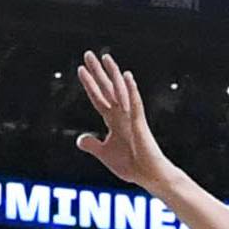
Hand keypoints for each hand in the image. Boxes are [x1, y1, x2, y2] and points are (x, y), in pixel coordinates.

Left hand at [76, 53, 171, 192]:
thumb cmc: (131, 164)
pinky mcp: (140, 123)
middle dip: (97, 72)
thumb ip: (92, 144)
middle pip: (106, 88)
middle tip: (88, 54)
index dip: (89, 84)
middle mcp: (121, 114)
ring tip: (105, 57)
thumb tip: (80, 139)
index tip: (81, 69)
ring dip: (112, 74)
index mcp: (113, 120)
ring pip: (120, 90)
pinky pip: (134, 103)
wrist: (148, 175)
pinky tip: (126, 76)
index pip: (98, 97)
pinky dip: (130, 90)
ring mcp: (131, 116)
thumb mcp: (104, 153)